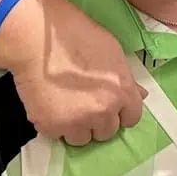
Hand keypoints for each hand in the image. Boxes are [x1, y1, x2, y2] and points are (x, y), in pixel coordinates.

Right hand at [0, 0, 143, 145]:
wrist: (37, 39)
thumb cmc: (76, 36)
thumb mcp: (112, 51)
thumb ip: (126, 79)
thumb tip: (139, 95)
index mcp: (122, 91)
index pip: (132, 118)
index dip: (121, 111)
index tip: (110, 105)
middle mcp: (103, 111)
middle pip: (107, 132)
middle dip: (98, 120)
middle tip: (84, 102)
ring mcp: (77, 122)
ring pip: (83, 138)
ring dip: (77, 127)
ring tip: (66, 105)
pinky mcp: (52, 127)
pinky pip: (58, 135)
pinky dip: (55, 125)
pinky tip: (51, 104)